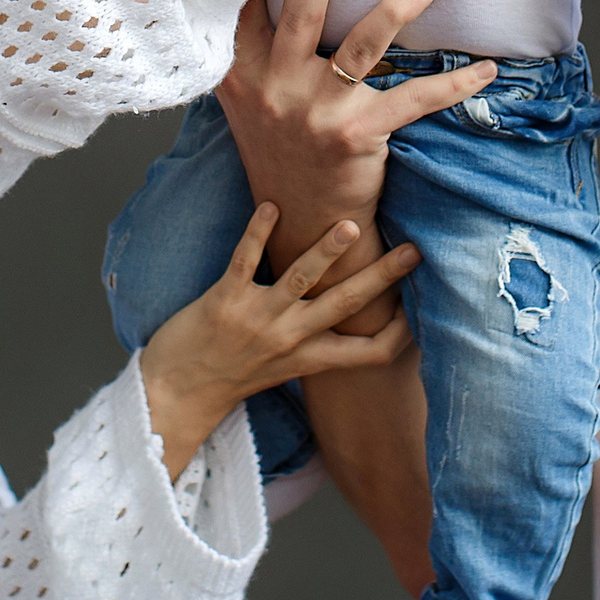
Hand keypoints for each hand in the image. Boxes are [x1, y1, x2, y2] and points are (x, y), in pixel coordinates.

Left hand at [138, 204, 420, 477]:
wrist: (175, 393)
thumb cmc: (230, 373)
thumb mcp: (282, 366)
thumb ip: (312, 342)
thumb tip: (341, 319)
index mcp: (308, 357)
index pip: (368, 353)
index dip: (401, 333)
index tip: (424, 305)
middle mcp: (289, 338)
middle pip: (346, 306)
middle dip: (382, 278)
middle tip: (413, 251)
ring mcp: (257, 319)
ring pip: (300, 279)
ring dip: (326, 251)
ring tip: (349, 225)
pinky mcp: (224, 301)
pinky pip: (245, 260)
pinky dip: (257, 232)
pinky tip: (269, 206)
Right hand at [217, 0, 494, 327]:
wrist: (301, 222)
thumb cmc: (278, 147)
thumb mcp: (244, 97)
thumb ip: (246, 46)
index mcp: (240, 69)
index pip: (251, 0)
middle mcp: (271, 85)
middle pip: (304, 8)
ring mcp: (314, 110)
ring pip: (362, 44)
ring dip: (399, 8)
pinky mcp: (356, 135)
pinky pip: (413, 99)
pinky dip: (453, 84)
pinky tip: (486, 71)